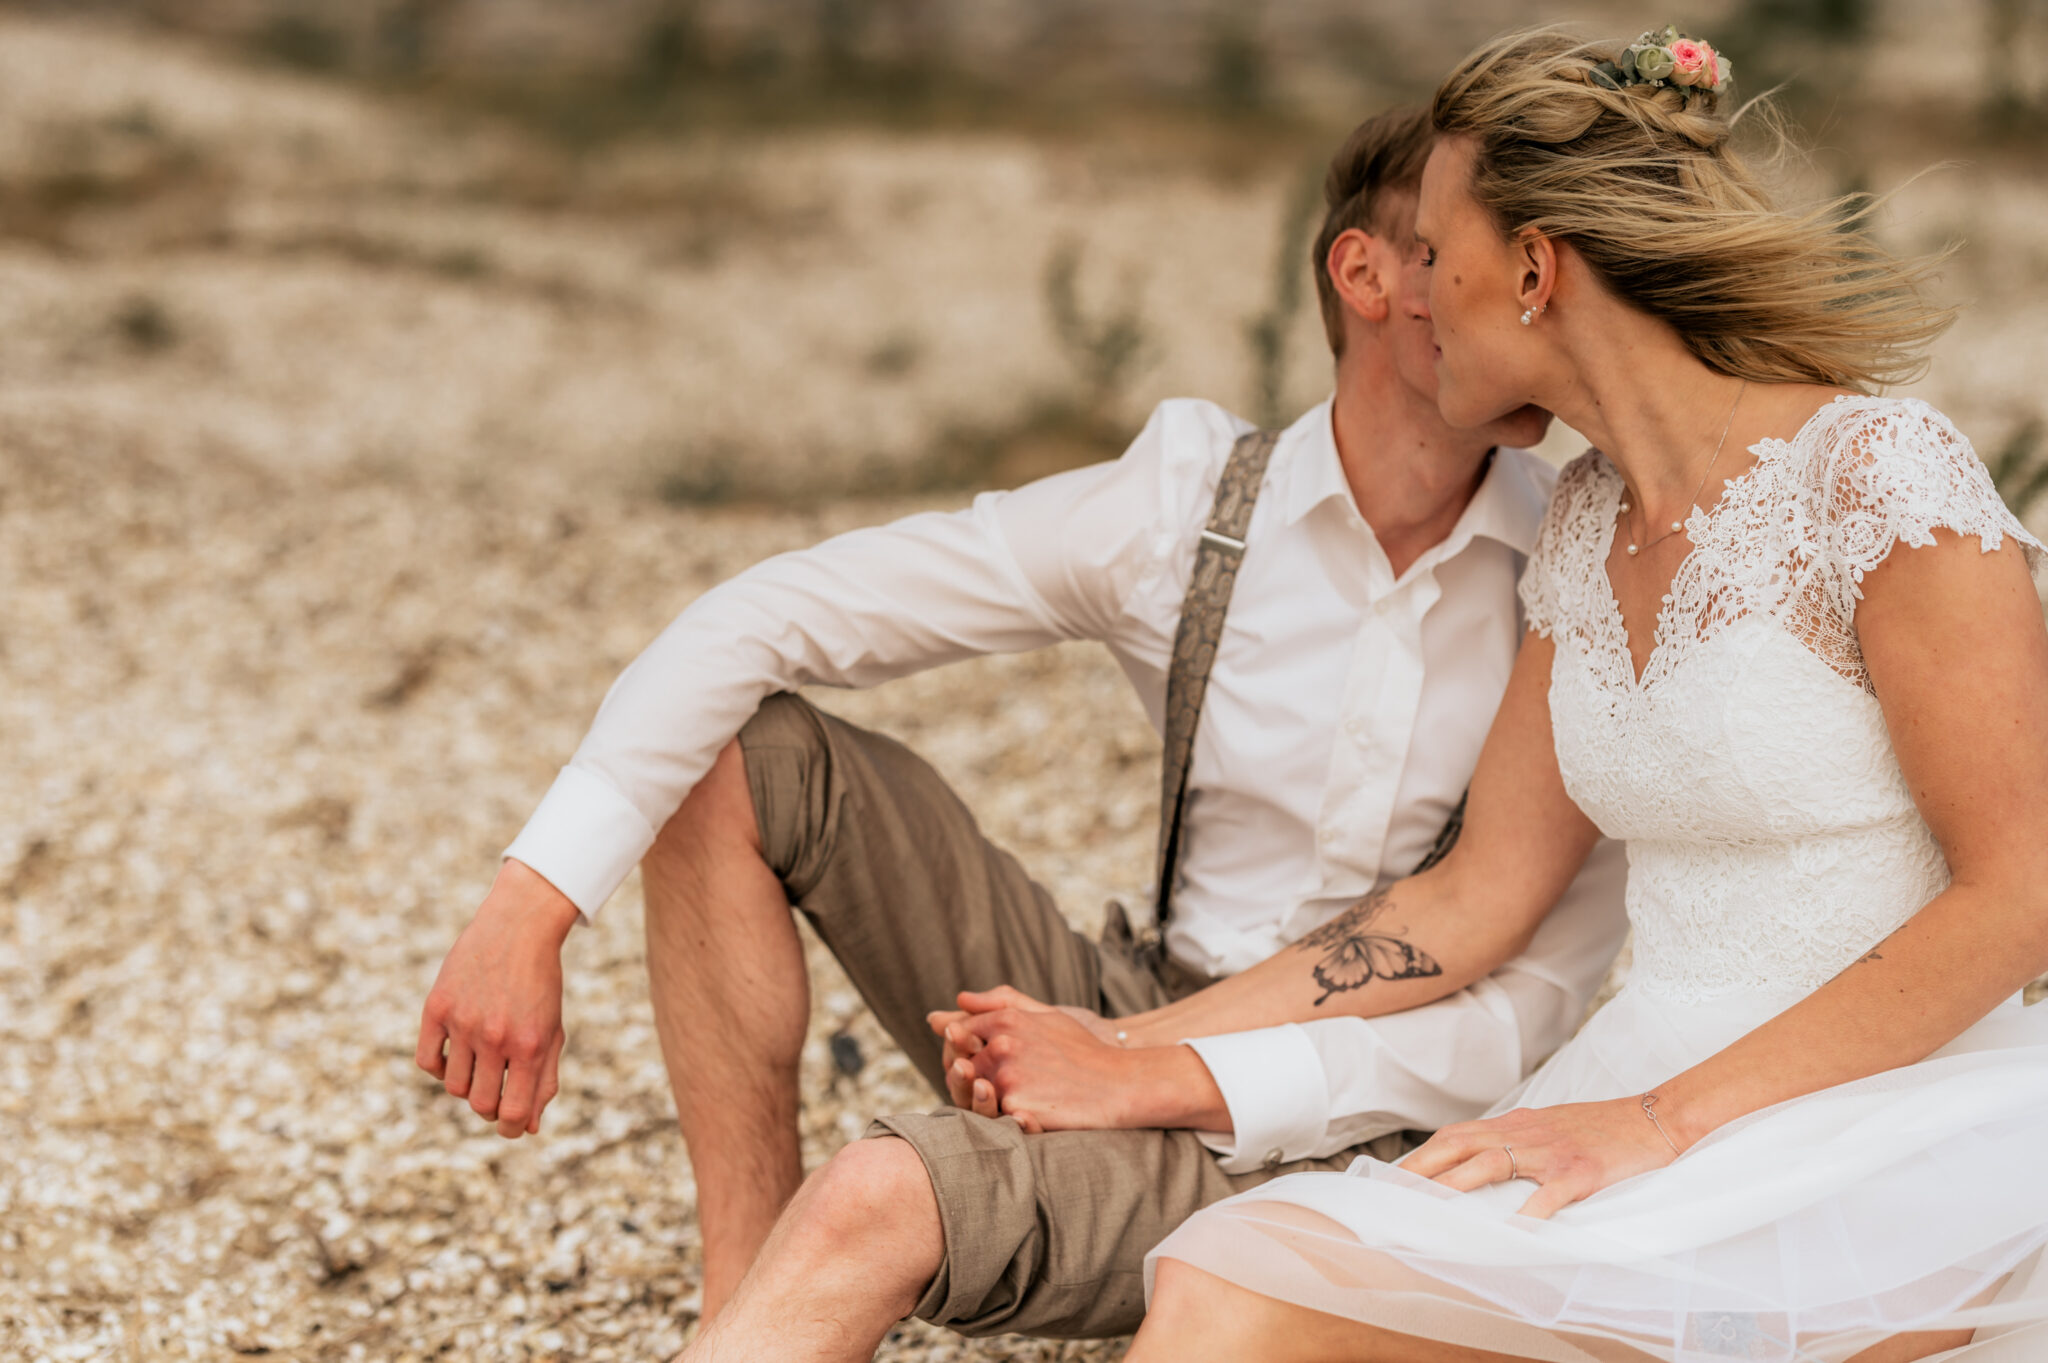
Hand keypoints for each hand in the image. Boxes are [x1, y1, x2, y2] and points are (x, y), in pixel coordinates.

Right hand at [415, 859, 578, 1137]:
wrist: (517, 927)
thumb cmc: (540, 984)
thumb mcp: (552, 1031)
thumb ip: (544, 1080)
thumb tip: (528, 1128)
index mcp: (530, 1045)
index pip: (514, 1113)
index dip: (512, 1129)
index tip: (512, 1125)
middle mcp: (495, 1036)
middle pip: (480, 1104)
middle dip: (490, 1107)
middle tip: (496, 1089)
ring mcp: (463, 1022)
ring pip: (453, 1086)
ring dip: (467, 1083)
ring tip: (480, 1062)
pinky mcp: (437, 1007)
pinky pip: (427, 1061)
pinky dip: (439, 1066)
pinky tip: (456, 1052)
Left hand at [926, 986, 1118, 1119]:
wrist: (1120, 1084)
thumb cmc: (1084, 1049)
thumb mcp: (1046, 1015)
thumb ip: (1001, 1002)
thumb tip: (959, 999)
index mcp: (1007, 1019)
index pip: (961, 1032)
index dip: (965, 1048)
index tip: (984, 1059)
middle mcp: (1002, 1044)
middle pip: (962, 1065)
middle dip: (973, 1076)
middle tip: (1003, 1084)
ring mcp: (1007, 1076)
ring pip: (976, 1092)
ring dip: (989, 1097)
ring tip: (1021, 1098)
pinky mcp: (1016, 1107)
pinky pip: (995, 1115)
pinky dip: (1006, 1116)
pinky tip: (1031, 1112)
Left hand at [1400, 1095, 1680, 1218]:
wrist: (1653, 1117)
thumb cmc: (1599, 1129)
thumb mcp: (1547, 1127)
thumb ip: (1513, 1141)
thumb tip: (1476, 1161)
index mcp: (1516, 1124)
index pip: (1456, 1135)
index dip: (1422, 1155)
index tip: (1393, 1177)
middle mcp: (1526, 1133)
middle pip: (1461, 1145)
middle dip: (1422, 1169)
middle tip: (1392, 1194)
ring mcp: (1552, 1151)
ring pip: (1492, 1163)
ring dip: (1456, 1184)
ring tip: (1428, 1208)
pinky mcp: (1581, 1171)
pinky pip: (1549, 1194)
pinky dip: (1527, 1213)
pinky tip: (1511, 1233)